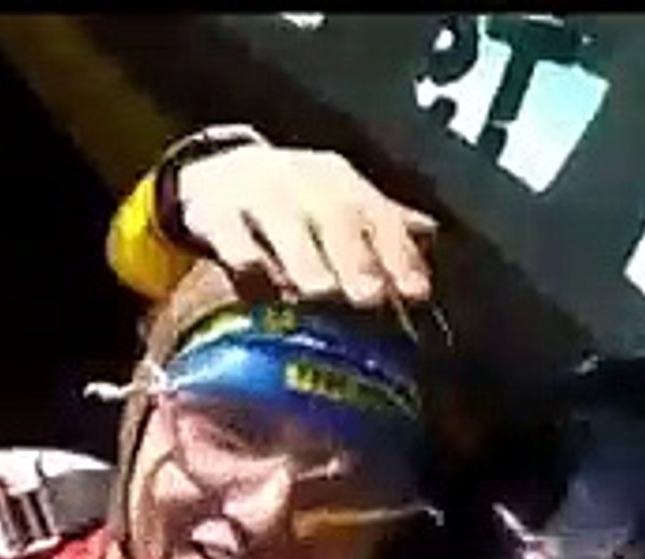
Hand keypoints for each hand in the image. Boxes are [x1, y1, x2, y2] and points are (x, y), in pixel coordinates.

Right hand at [175, 144, 436, 306]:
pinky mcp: (214, 213)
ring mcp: (257, 193)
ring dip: (304, 258)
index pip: (379, 215)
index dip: (398, 254)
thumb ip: (381, 226)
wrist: (215, 176)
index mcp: (340, 182)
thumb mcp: (336, 203)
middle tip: (369, 297)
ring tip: (320, 291)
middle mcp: (303, 181)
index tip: (415, 293)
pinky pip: (232, 238)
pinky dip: (247, 262)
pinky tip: (260, 291)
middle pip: (335, 216)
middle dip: (355, 257)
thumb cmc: (290, 201)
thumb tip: (431, 238)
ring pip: (284, 224)